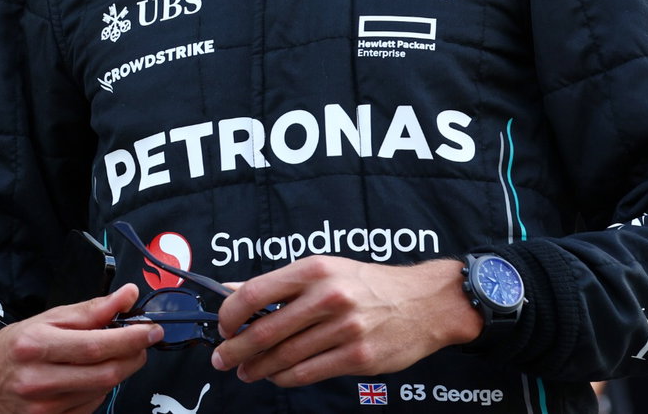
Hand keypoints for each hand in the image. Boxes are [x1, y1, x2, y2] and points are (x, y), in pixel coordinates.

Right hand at [0, 284, 162, 413]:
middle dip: (133, 356)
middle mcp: (38, 379)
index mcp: (36, 345)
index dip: (131, 338)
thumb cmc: (15, 347)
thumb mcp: (48, 318)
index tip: (151, 330)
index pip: (96, 345)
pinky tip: (91, 377)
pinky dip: (100, 390)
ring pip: (101, 392)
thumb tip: (127, 296)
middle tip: (143, 342)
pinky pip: (90, 407)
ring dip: (117, 371)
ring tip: (112, 355)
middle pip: (105, 373)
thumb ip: (91, 309)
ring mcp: (43, 408)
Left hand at [210, 257, 481, 386]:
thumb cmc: (369, 284)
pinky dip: (285, 378)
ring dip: (258, 368)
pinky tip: (276, 376)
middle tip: (222, 358)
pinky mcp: (357, 357)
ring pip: (284, 356)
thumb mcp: (325, 269)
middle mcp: (327, 297)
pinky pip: (307, 373)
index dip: (230, 314)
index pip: (255, 292)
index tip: (222, 326)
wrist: (425, 301)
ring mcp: (343, 329)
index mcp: (314, 270)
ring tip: (246, 371)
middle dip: (236, 349)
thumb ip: (280, 284)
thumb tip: (232, 291)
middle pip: (265, 330)